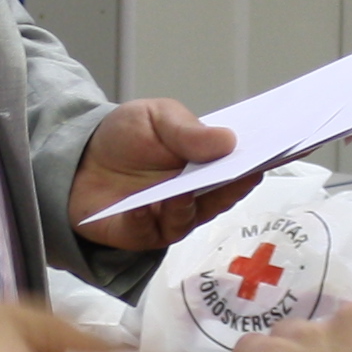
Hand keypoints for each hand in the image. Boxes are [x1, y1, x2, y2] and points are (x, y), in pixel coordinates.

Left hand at [69, 98, 251, 252]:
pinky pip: (152, 230)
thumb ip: (187, 131)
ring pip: (192, 215)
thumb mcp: (155, 117)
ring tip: (185, 188)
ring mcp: (172, 216)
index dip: (258, 159)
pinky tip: (149, 204)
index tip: (274, 149)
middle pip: (223, 194)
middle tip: (245, 169)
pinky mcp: (144, 234)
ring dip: (191, 202)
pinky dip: (151, 217)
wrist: (77, 160)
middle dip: (235, 182)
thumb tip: (228, 141)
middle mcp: (196, 193)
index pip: (239, 164)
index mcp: (205, 163)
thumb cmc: (123, 137)